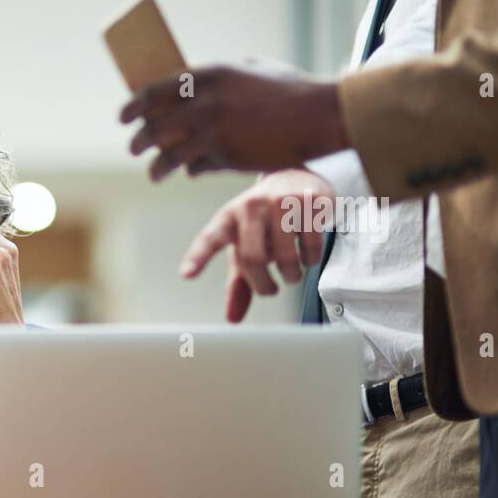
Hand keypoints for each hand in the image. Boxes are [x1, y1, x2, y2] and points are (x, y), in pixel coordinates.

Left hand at [121, 65, 347, 180]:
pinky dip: (191, 170)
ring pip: (169, 156)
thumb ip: (218, 78)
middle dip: (138, 141)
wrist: (316, 116)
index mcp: (208, 75)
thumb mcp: (250, 70)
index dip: (132, 106)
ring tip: (154, 173)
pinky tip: (191, 170)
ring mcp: (214, 133)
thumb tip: (189, 85)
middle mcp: (205, 104)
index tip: (123, 117)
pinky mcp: (226, 158)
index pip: (153, 92)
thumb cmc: (287, 89)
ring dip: (157, 167)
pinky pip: (196, 168)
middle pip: (154, 127)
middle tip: (134, 147)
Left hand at [179, 169, 333, 322]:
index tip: (187, 274)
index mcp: (228, 217)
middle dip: (263, 284)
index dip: (198, 257)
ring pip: (285, 256)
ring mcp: (281, 201)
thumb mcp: (245, 246)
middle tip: (270, 290)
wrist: (295, 178)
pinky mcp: (310, 202)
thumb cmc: (263, 220)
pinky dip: (310, 260)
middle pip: (253, 258)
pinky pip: (310, 247)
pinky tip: (307, 254)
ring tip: (291, 272)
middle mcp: (251, 206)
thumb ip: (239, 282)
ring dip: (291, 275)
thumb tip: (233, 318)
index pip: (210, 239)